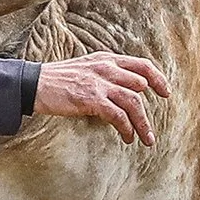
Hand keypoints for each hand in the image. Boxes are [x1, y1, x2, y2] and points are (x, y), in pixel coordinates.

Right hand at [33, 51, 170, 145]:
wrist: (34, 84)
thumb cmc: (57, 80)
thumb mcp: (84, 68)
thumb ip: (104, 74)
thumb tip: (123, 91)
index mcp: (106, 59)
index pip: (142, 65)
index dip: (158, 79)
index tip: (165, 93)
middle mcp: (106, 68)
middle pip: (141, 86)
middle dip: (150, 110)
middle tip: (151, 129)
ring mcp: (99, 83)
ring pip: (134, 103)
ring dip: (143, 124)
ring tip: (146, 140)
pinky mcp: (92, 99)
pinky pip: (119, 116)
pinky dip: (127, 128)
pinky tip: (127, 137)